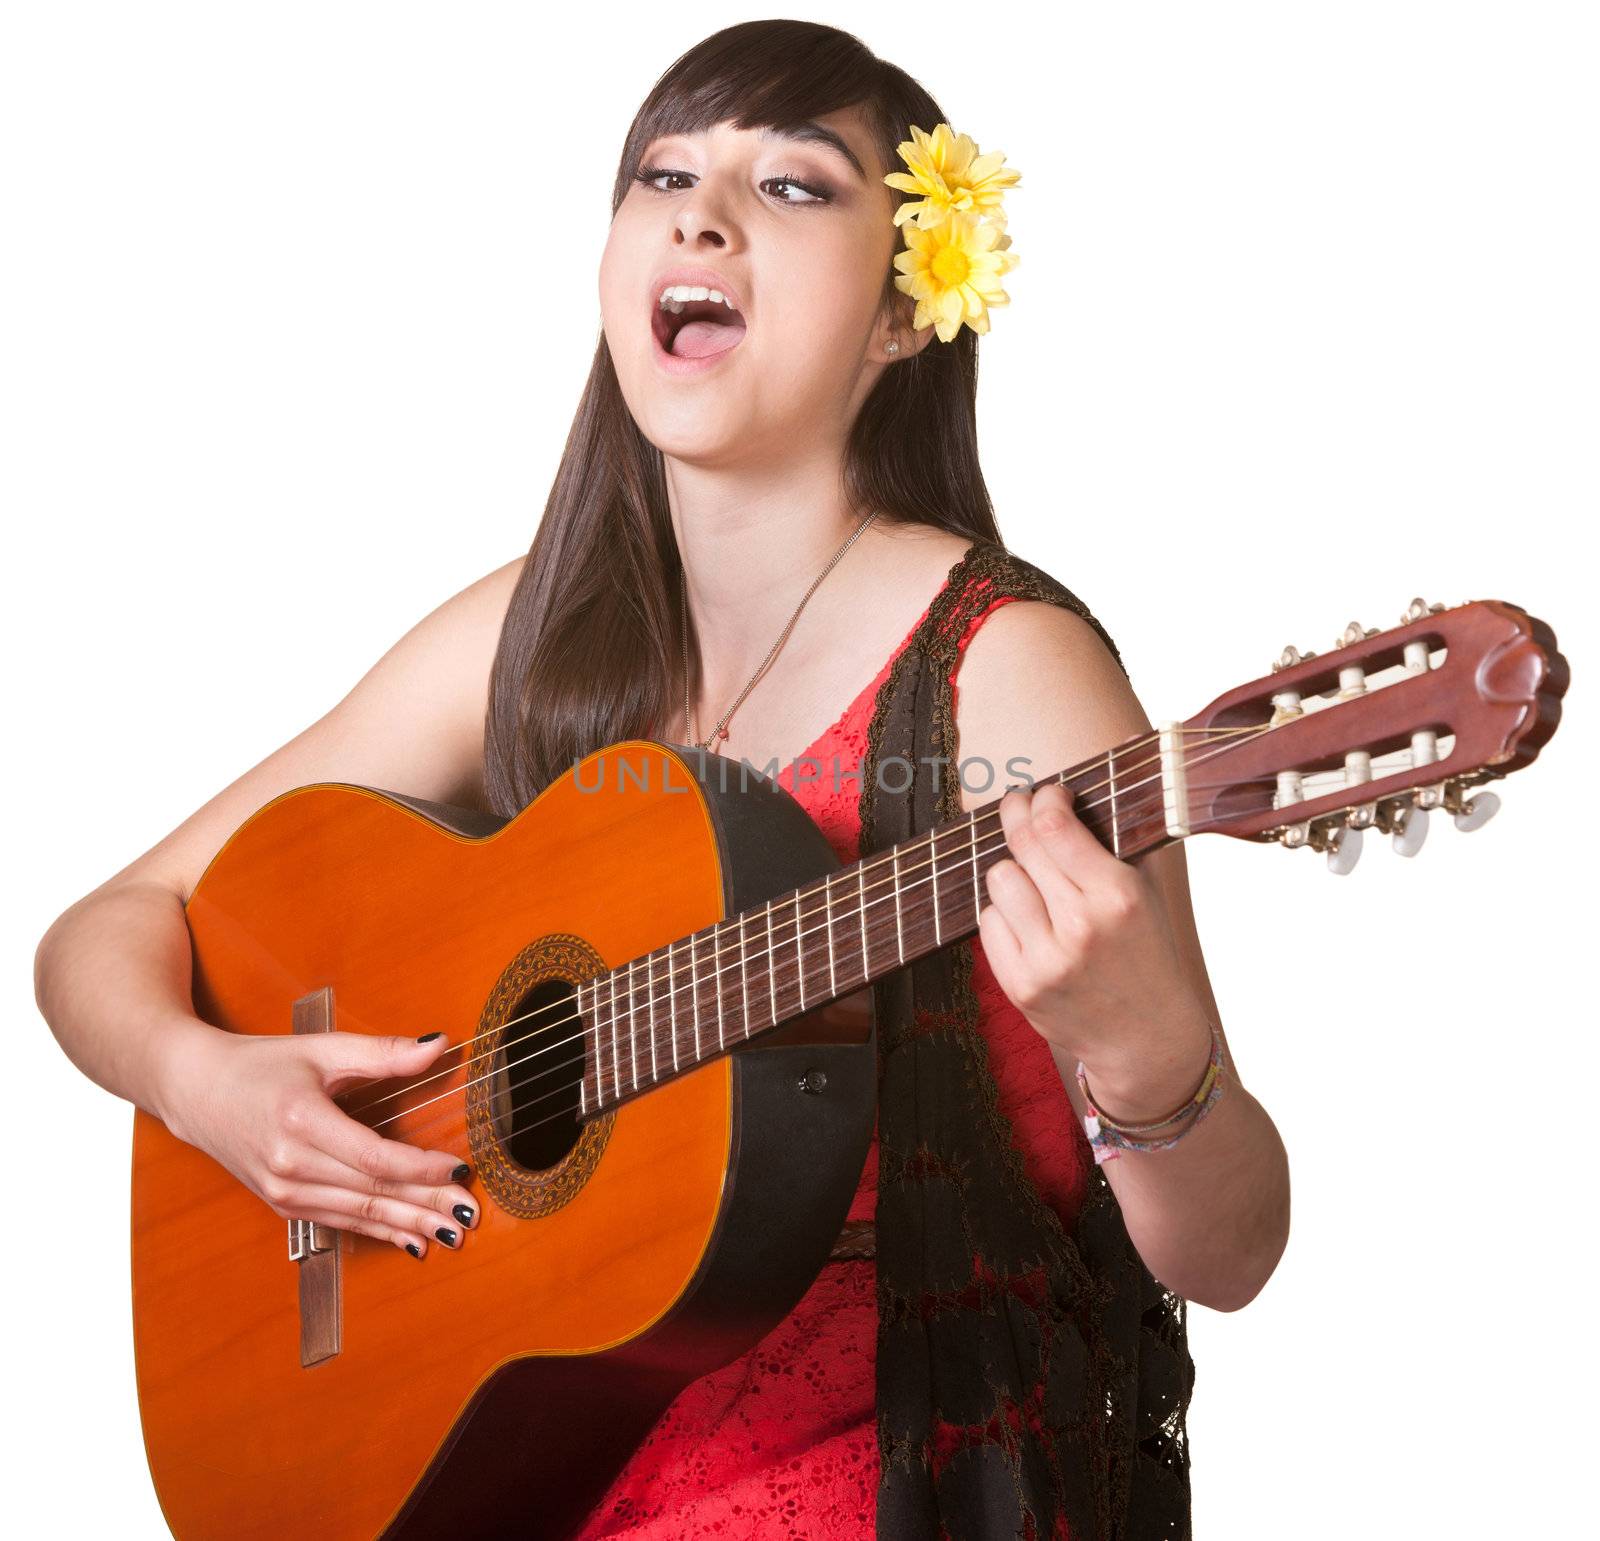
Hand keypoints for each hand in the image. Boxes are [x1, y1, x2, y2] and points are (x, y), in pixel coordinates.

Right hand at [157, 1020, 477, 1256]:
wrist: (195, 1091)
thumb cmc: (261, 1065)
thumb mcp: (322, 1049)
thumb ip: (383, 1053)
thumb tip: (440, 1045)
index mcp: (302, 1122)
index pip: (374, 1157)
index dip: (420, 1169)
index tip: (459, 1169)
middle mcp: (290, 1165)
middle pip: (372, 1192)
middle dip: (427, 1204)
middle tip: (471, 1212)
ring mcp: (283, 1191)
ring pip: (359, 1214)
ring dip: (410, 1224)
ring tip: (454, 1231)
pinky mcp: (282, 1204)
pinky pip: (340, 1222)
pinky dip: (379, 1231)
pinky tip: (411, 1240)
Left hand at [979, 781, 1213, 1123]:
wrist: (1146, 1039)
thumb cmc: (1146, 955)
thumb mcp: (1147, 895)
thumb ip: (1112, 847)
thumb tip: (1069, 796)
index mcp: (1118, 897)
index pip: (1056, 827)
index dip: (1043, 799)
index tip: (1045, 794)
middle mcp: (1080, 927)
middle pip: (1022, 846)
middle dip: (1017, 816)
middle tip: (1018, 807)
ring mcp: (1046, 960)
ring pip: (999, 880)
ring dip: (1012, 872)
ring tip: (1033, 880)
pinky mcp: (1020, 987)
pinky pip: (989, 924)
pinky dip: (1004, 915)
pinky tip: (1029, 922)